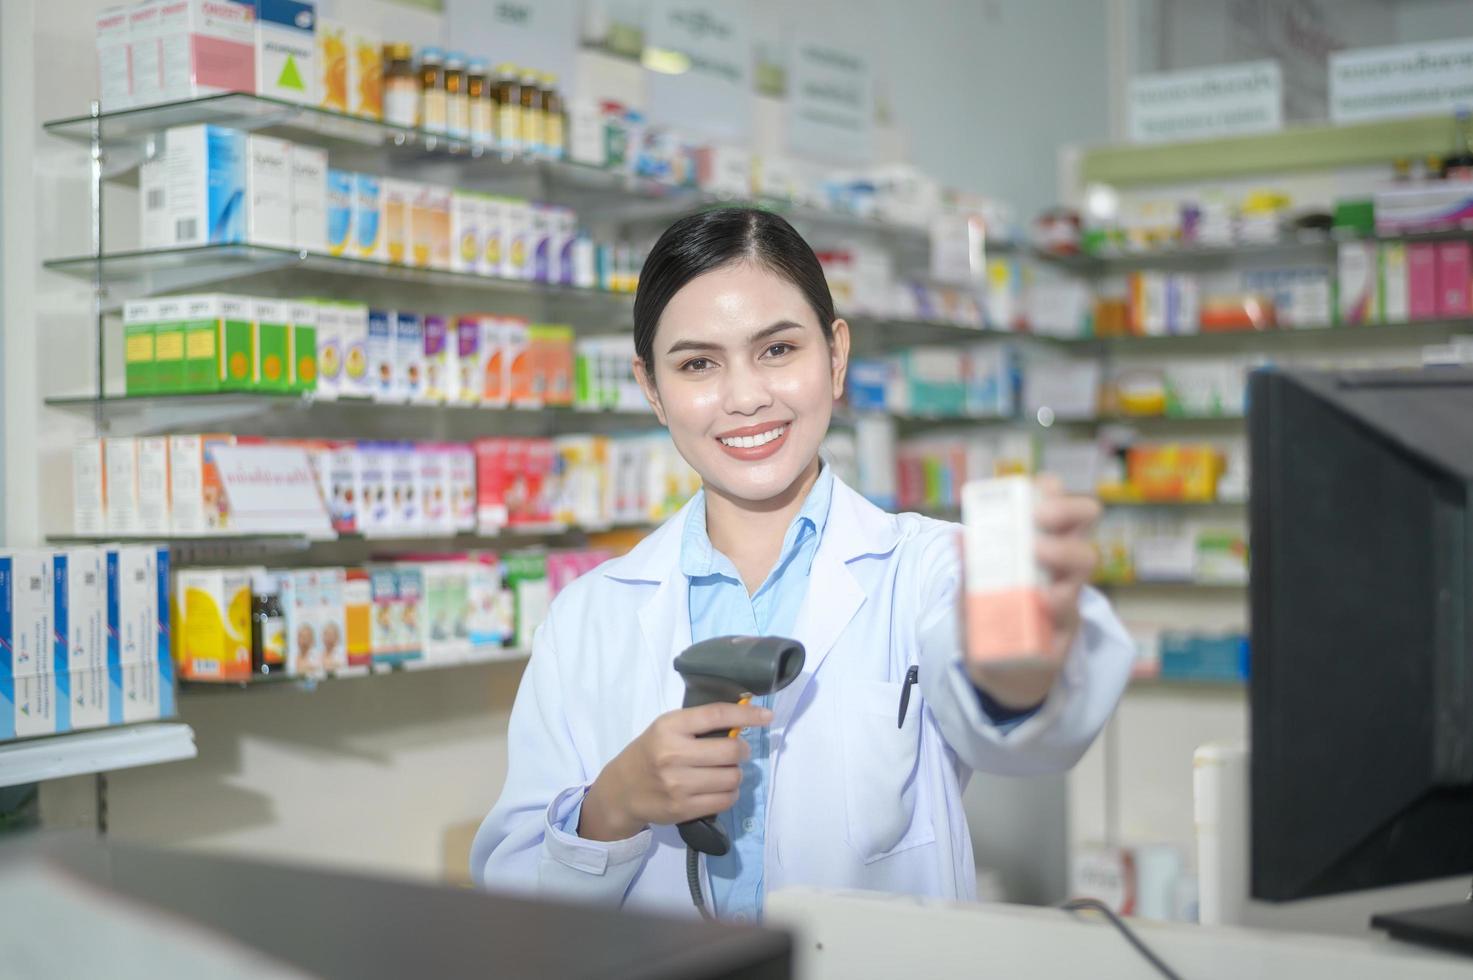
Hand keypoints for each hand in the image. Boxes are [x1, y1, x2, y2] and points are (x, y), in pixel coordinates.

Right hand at [578, 702, 773, 841]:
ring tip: (726, 771)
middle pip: (730, 751)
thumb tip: (743, 718)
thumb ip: (698, 724)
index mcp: (669, 727)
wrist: (621, 790)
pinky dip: (730, 793)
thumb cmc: (649, 752)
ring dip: (737, 774)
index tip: (766, 716)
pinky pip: (725, 800)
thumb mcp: (666, 728)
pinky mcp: (683, 808)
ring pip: (732, 777)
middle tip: (739, 751)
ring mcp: (678, 784)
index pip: (716, 715)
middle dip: (743, 751)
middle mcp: (673, 754)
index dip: (746, 714)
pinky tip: (721, 788)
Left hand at [967, 474, 1101, 709]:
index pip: (1054, 507)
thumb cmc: (991, 621)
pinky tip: (1042, 601)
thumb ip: (969, 567)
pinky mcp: (1065, 629)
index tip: (1039, 488)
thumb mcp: (972, 591)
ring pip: (1084, 561)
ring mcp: (1065, 594)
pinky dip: (1056, 601)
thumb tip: (957, 538)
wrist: (1000, 675)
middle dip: (1066, 511)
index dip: (1052, 492)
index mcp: (1037, 546)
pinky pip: (1069, 609)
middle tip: (1041, 517)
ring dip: (1062, 551)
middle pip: (1082, 524)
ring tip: (1036, 552)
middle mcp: (1057, 565)